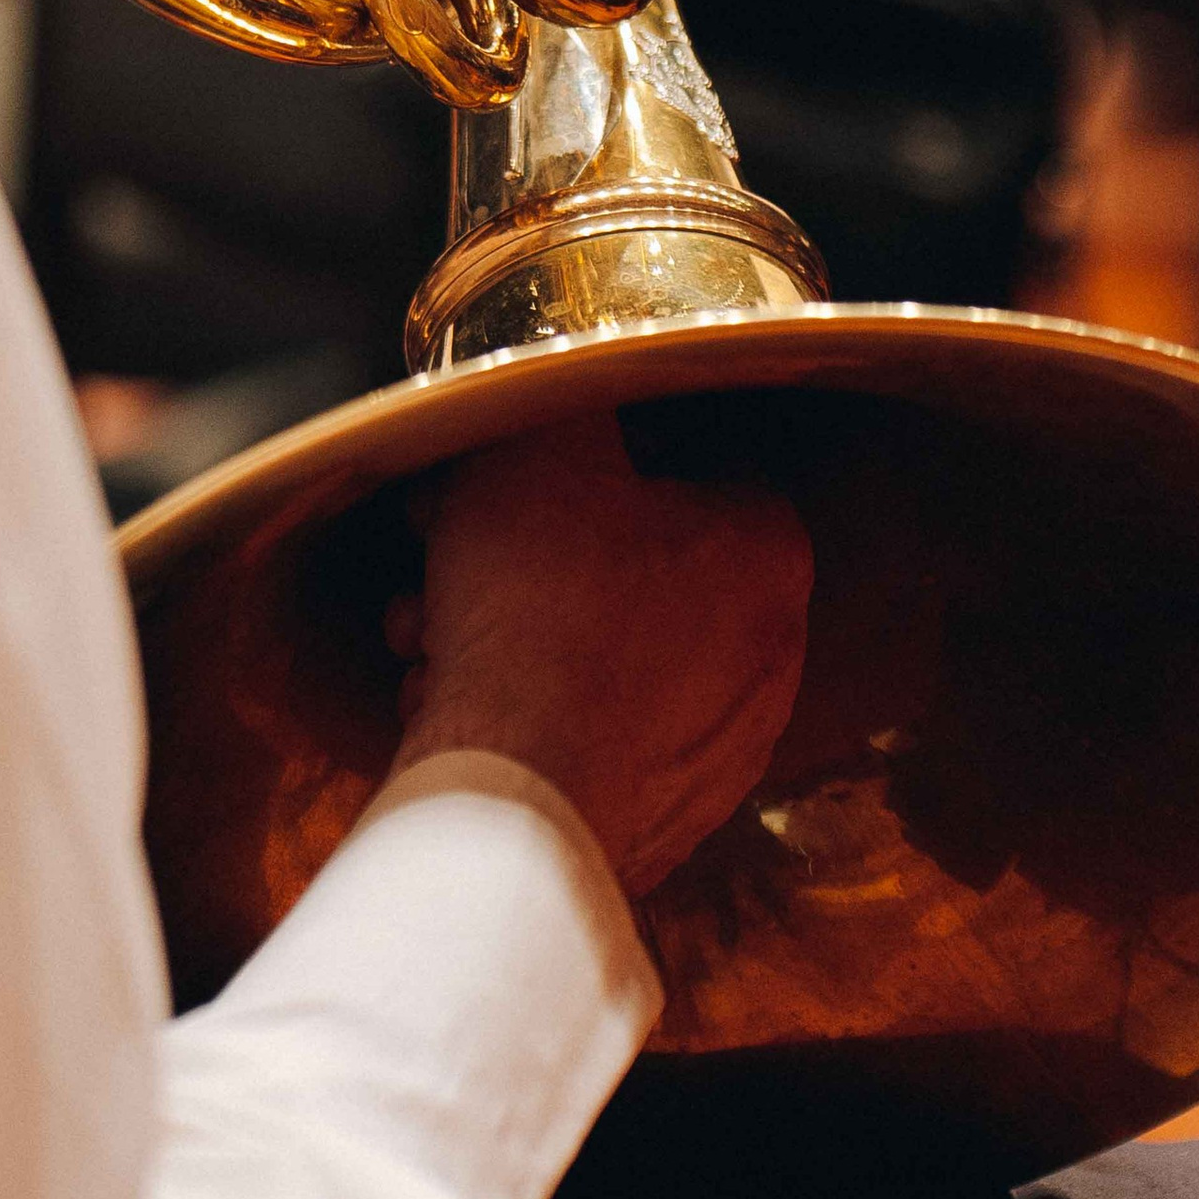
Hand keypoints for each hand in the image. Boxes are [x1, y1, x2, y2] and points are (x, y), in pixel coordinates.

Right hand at [389, 415, 810, 898]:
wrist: (518, 804)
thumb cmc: (539, 620)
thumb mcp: (535, 450)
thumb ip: (563, 395)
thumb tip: (568, 380)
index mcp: (766, 552)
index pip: (685, 468)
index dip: (581, 464)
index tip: (511, 478)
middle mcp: (767, 656)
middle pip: (629, 565)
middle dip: (525, 555)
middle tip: (450, 553)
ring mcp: (720, 748)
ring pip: (601, 654)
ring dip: (509, 633)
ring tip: (431, 633)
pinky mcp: (666, 818)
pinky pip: (590, 736)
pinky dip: (525, 712)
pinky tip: (455, 701)